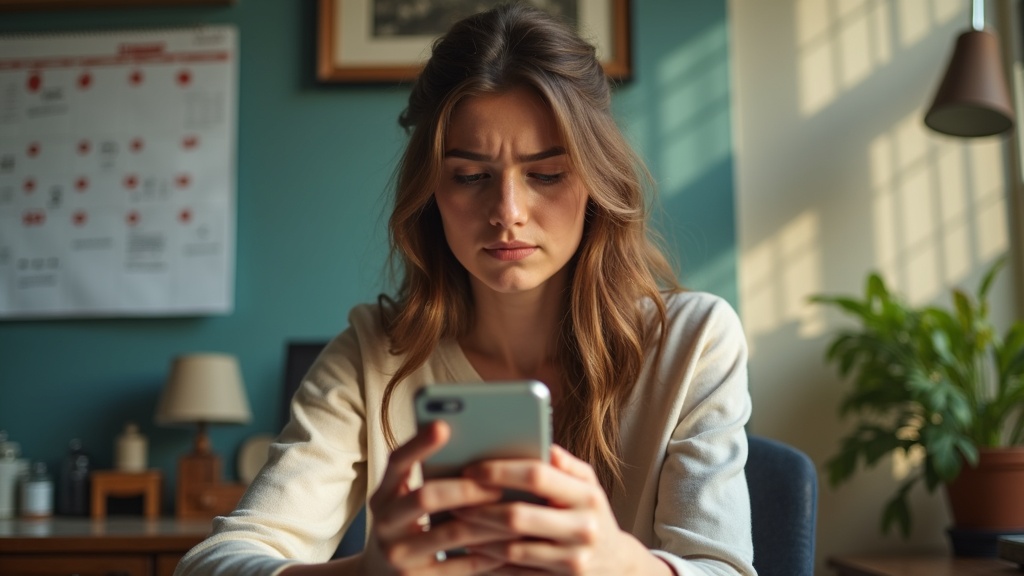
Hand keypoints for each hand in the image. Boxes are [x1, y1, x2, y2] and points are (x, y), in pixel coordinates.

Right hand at [361, 420, 520, 575]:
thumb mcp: (402, 502)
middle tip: (498, 484)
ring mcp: (398, 556)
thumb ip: (426, 477)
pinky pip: (461, 566)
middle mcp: (384, 523)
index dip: (419, 444)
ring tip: (517, 510)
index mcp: (382, 496)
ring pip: (451, 533)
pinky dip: (488, 553)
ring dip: (488, 521)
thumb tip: (474, 445)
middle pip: (426, 496)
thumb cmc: (406, 526)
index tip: (444, 425)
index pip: (396, 462)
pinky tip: (510, 544)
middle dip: (467, 488)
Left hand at [451, 445, 672, 575]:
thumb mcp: (588, 485)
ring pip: (511, 549)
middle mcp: (583, 528)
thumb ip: (565, 464)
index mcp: (587, 495)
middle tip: (453, 500)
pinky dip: (489, 561)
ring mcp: (572, 561)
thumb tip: (542, 444)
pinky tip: (471, 549)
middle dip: (480, 508)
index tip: (471, 469)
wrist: (617, 567)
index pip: (537, 476)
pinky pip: (515, 573)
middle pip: (518, 516)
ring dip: (478, 537)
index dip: (500, 471)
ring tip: (455, 523)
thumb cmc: (591, 514)